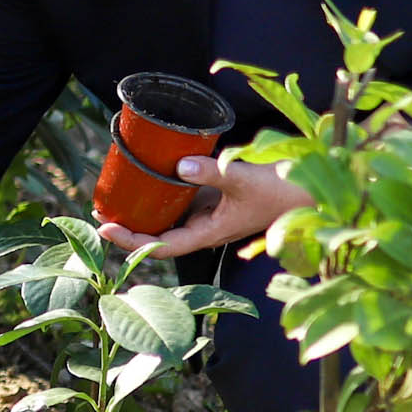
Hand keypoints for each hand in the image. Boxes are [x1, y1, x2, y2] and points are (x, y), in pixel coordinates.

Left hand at [95, 155, 310, 262]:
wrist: (312, 191)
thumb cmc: (282, 192)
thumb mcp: (244, 179)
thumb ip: (213, 172)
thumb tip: (180, 164)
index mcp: (209, 233)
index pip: (161, 247)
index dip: (131, 242)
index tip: (106, 228)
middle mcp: (205, 228)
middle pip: (159, 235)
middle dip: (129, 226)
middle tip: (99, 209)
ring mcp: (211, 214)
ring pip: (170, 218)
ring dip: (144, 210)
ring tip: (115, 195)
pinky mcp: (217, 198)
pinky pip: (184, 199)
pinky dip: (165, 192)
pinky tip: (151, 177)